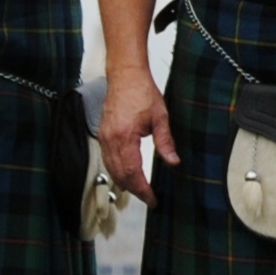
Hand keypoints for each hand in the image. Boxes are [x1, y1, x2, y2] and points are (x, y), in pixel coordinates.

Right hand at [99, 63, 176, 202]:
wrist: (125, 75)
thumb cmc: (141, 91)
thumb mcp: (160, 117)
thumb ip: (165, 142)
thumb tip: (173, 162)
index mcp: (125, 137)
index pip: (133, 172)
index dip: (142, 189)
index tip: (152, 198)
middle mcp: (111, 139)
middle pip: (120, 174)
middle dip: (134, 190)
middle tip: (148, 198)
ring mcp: (104, 137)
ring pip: (111, 169)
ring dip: (124, 182)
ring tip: (139, 191)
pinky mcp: (102, 134)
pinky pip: (107, 159)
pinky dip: (116, 171)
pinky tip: (124, 175)